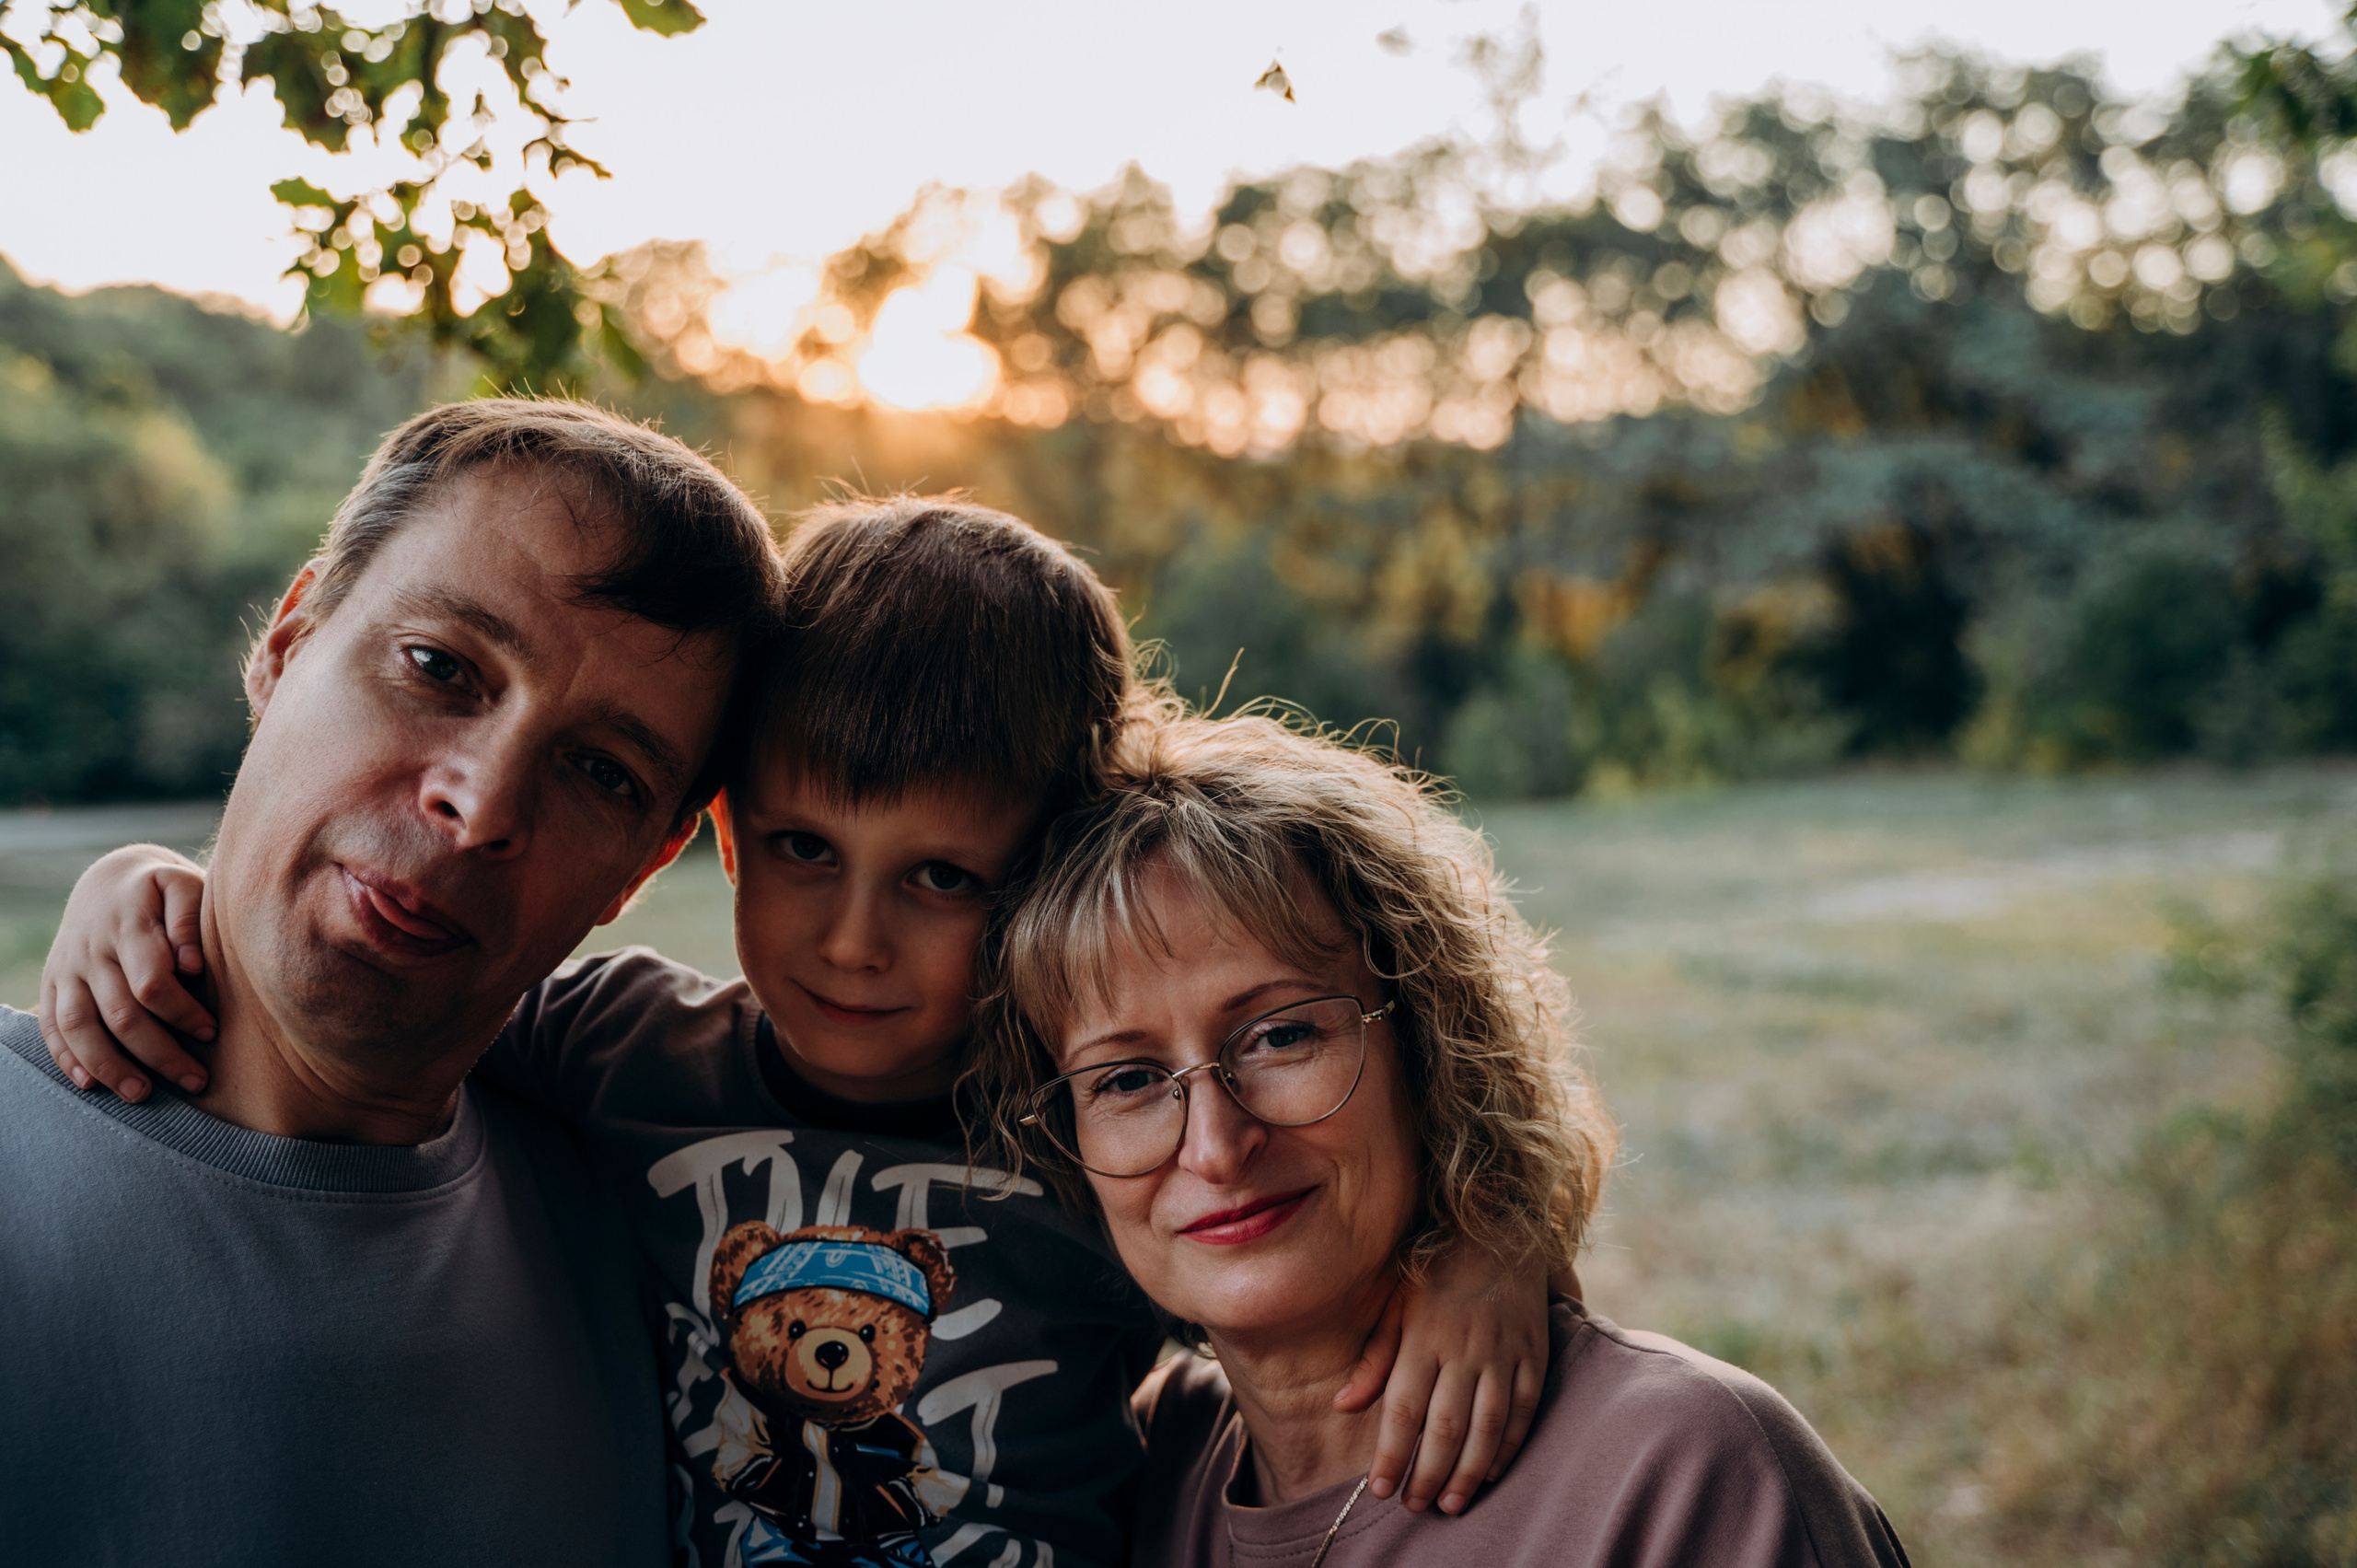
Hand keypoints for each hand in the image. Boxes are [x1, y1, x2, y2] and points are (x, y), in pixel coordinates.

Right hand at [38, 845, 214, 1100]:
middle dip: (160, 1053)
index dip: (182, 1012)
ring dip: (110, 1066)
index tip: (212, 1032)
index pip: (151, 982)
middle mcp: (91, 950)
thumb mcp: (182, 885)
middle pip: (120, 1014)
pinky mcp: (53, 982)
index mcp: (128, 924)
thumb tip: (190, 965)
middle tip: (196, 1081)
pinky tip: (90, 1084)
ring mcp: (67, 968)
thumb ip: (189, 918)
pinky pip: (52, 1026)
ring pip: (80, 1026)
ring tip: (142, 1095)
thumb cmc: (163, 892)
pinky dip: (67, 1058)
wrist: (109, 881)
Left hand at [1332, 1244, 1549, 1514]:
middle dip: (1428, 1474)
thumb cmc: (1436, 1273)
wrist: (1499, 1232)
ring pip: (1488, 1426)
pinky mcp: (1535, 1354)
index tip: (1380, 1489)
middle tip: (1414, 1506)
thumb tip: (1343, 1404)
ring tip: (1450, 1503)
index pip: (1403, 1409)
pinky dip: (1509, 1446)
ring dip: (1469, 1473)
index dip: (1392, 1455)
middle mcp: (1464, 1348)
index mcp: (1423, 1337)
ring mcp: (1504, 1352)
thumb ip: (1374, 1358)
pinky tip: (1492, 1473)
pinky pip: (1524, 1410)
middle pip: (1446, 1426)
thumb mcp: (1395, 1305)